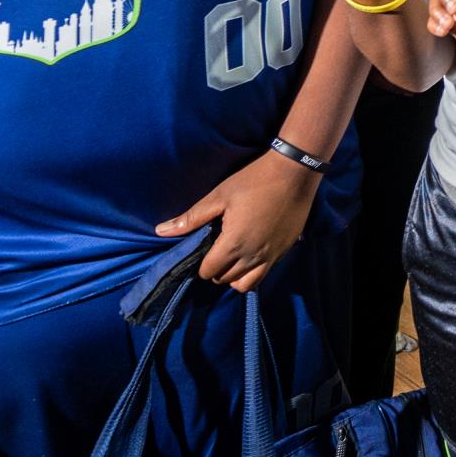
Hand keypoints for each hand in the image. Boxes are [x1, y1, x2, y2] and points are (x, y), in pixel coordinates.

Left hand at [156, 151, 319, 291]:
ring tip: (234, 257)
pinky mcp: (285, 251)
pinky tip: (252, 252)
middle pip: (226, 280)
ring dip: (236, 276)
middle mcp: (253, 256)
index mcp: (233, 244)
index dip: (202, 263)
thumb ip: (191, 218)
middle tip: (217, 249)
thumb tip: (160, 232)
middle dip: (218, 270)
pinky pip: (265, 273)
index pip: (209, 272)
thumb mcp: (219, 196)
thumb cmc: (253, 181)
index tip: (205, 247)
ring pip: (246, 284)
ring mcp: (271, 256)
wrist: (295, 172)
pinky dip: (254, 271)